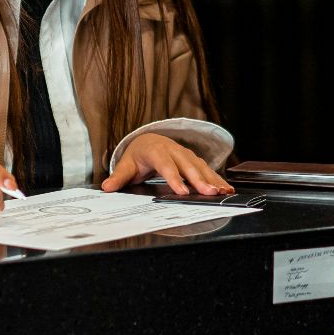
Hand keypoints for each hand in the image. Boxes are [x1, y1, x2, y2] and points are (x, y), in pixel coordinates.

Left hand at [101, 134, 233, 195]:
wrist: (149, 141)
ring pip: (200, 166)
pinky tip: (226, 188)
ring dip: (212, 179)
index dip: (174, 178)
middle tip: (209, 193)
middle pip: (188, 166)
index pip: (166, 165)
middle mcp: (174, 150)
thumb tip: (107, 188)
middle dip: (199, 180)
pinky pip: (207, 169)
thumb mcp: (126, 165)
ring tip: (222, 192)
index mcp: (156, 151)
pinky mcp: (194, 160)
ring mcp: (186, 154)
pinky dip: (217, 178)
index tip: (182, 191)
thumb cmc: (138, 156)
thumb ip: (119, 177)